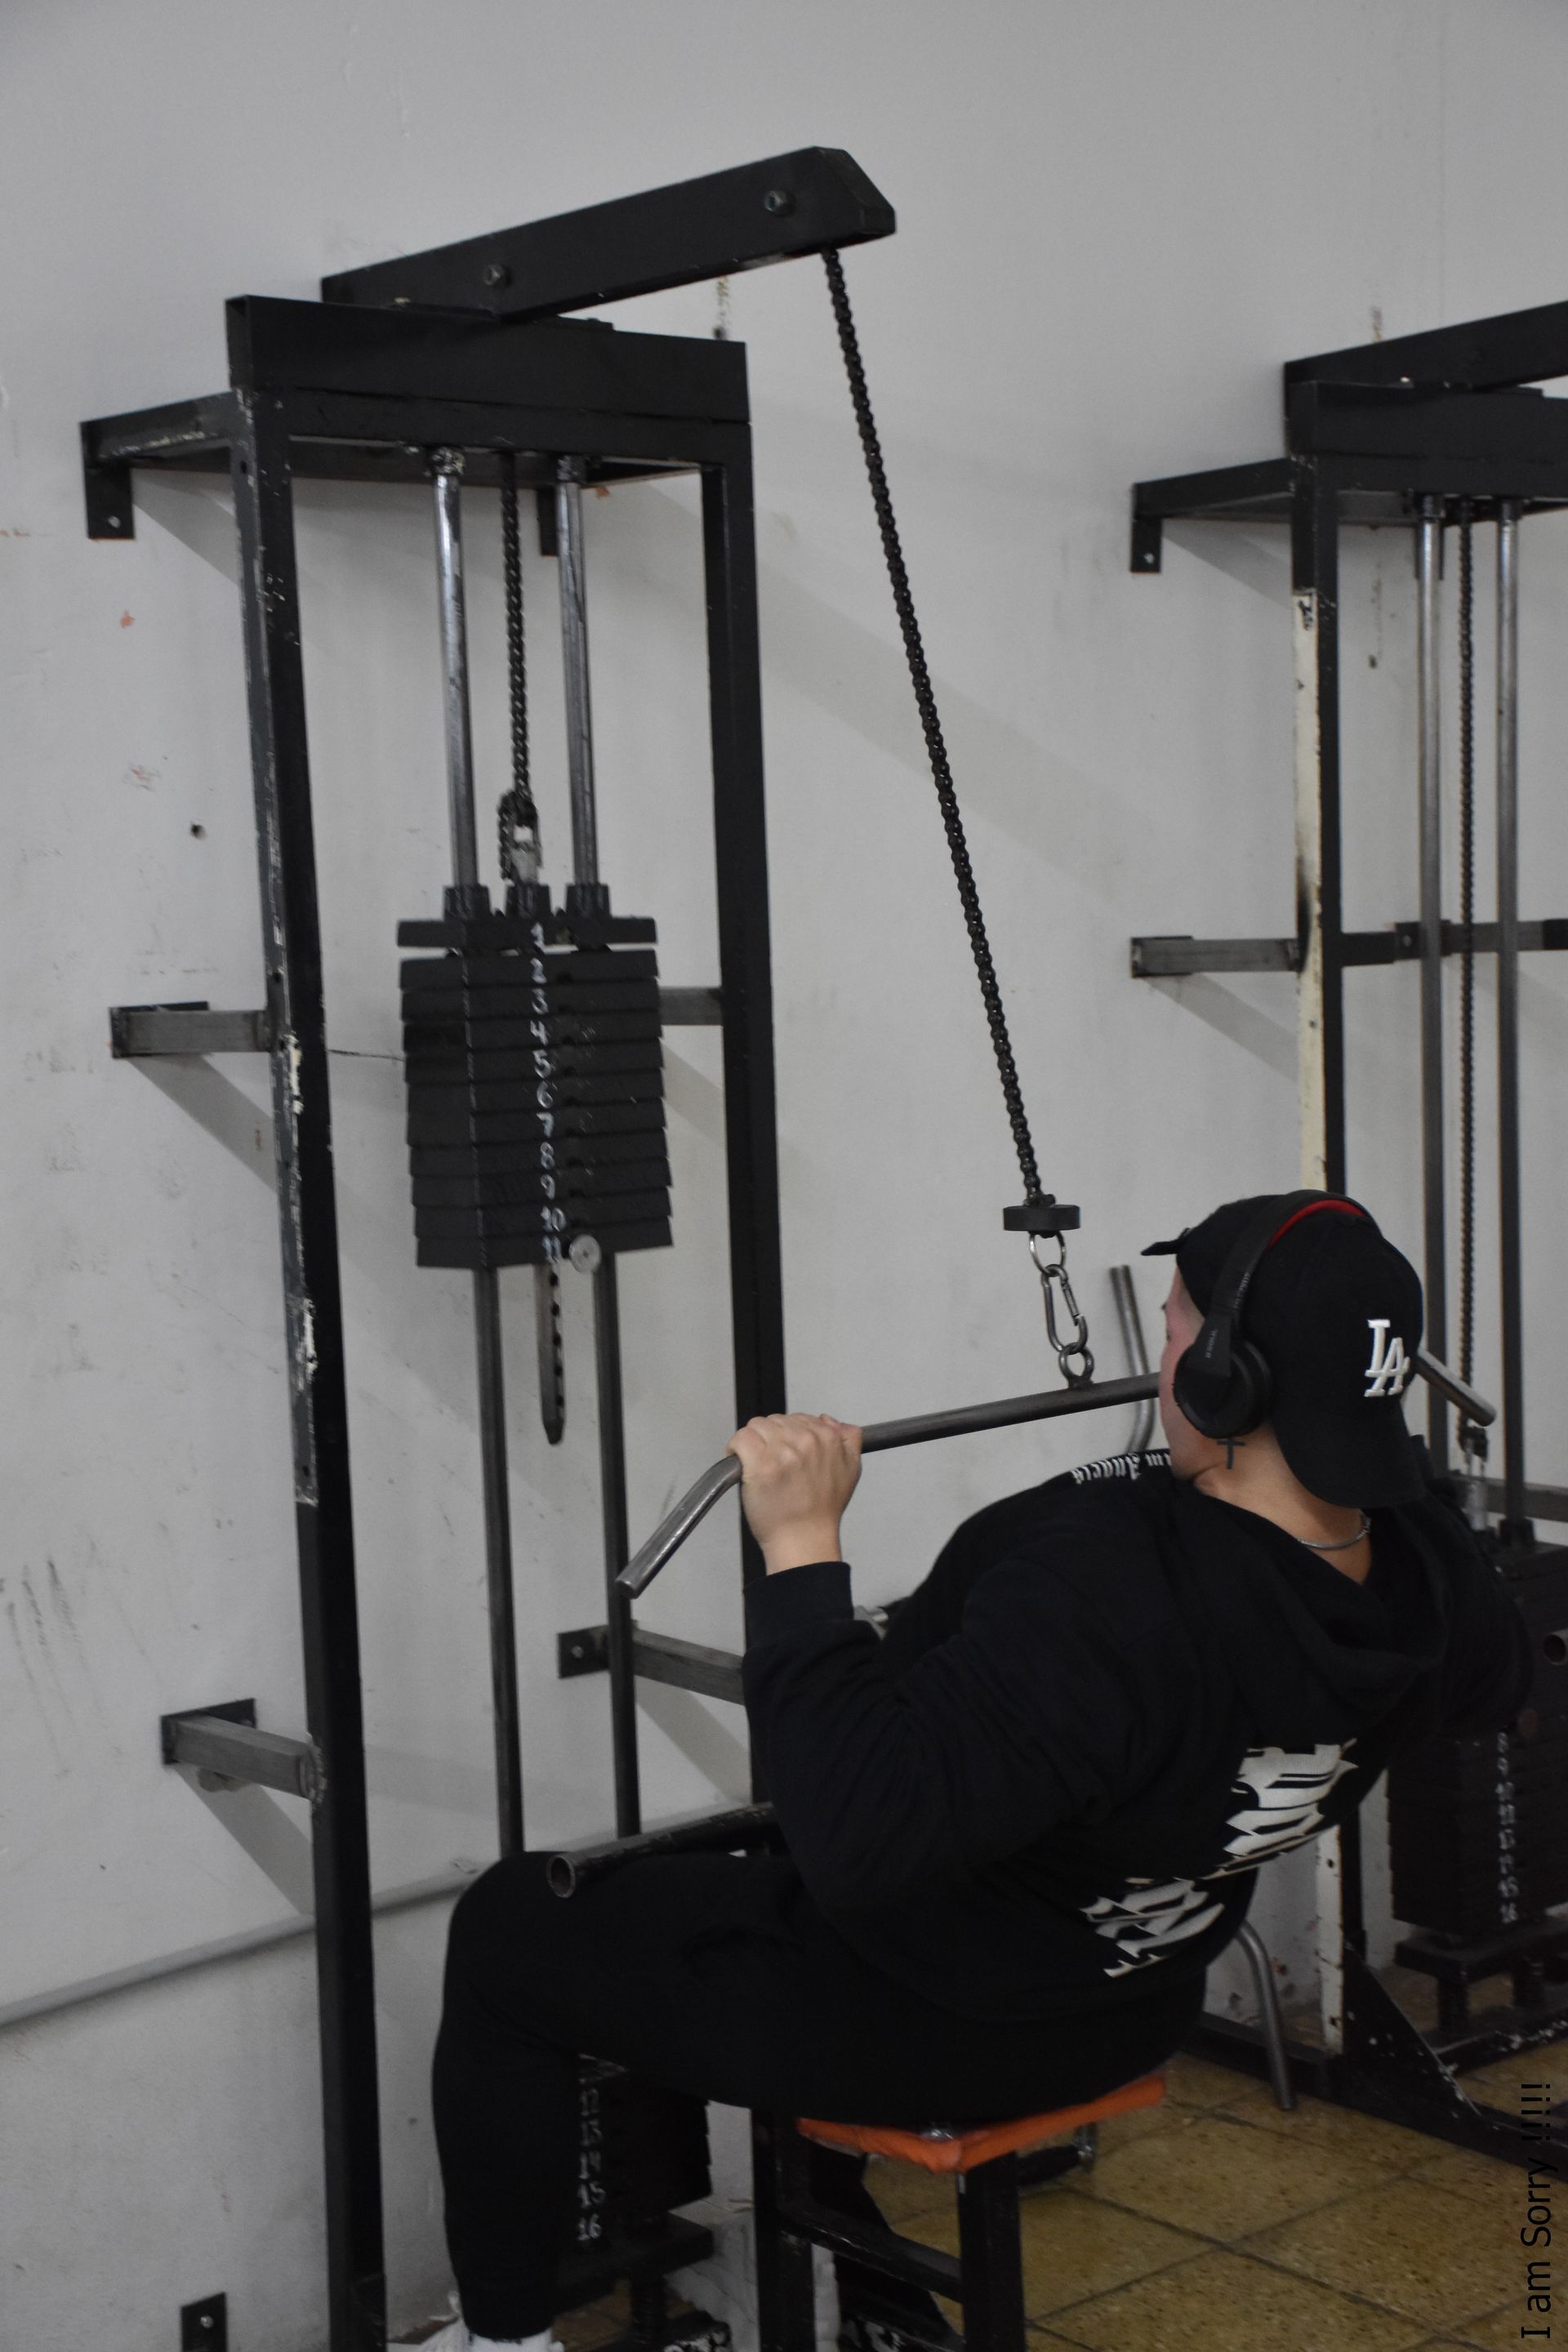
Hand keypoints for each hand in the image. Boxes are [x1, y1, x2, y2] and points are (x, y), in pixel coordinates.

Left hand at [725, 1413, 862, 1574]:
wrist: (803, 1541)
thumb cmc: (820, 1514)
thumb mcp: (850, 1471)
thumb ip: (848, 1441)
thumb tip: (835, 1423)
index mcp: (829, 1438)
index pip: (799, 1418)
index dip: (788, 1436)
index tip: (785, 1453)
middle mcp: (806, 1440)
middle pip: (776, 1421)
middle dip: (771, 1439)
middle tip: (773, 1464)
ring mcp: (782, 1450)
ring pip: (756, 1426)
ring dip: (753, 1443)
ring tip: (758, 1466)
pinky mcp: (760, 1462)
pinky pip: (741, 1438)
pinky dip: (736, 1449)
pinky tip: (742, 1464)